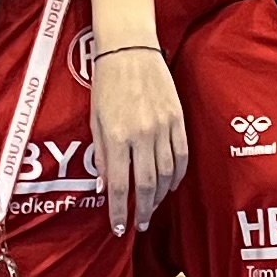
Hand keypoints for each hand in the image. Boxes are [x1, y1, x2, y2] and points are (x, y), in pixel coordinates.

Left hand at [89, 44, 185, 230]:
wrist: (129, 49)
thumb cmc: (106, 83)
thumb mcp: (95, 120)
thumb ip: (100, 154)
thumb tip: (104, 186)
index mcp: (117, 136)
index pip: (119, 185)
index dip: (119, 211)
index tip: (119, 228)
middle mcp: (141, 134)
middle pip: (147, 186)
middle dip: (143, 210)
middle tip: (140, 224)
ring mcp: (163, 127)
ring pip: (167, 174)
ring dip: (160, 196)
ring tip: (153, 206)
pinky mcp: (177, 119)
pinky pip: (181, 155)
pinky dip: (177, 175)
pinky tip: (170, 184)